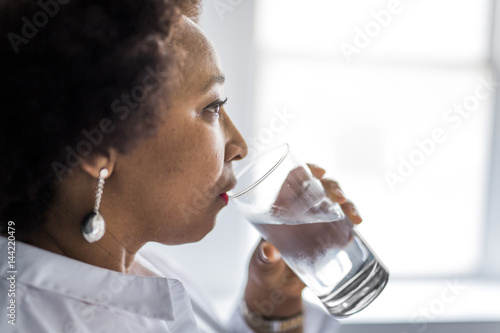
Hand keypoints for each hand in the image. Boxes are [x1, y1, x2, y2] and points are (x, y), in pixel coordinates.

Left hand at [244, 163, 362, 319]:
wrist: (280, 287)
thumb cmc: (265, 270)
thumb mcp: (262, 266)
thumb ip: (265, 260)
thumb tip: (268, 252)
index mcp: (279, 207)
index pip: (291, 179)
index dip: (305, 170)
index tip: (318, 171)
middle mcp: (300, 208)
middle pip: (318, 186)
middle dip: (332, 186)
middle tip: (340, 198)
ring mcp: (317, 220)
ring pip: (335, 202)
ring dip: (348, 204)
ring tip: (354, 217)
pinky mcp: (330, 234)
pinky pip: (344, 221)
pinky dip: (352, 220)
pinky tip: (356, 226)